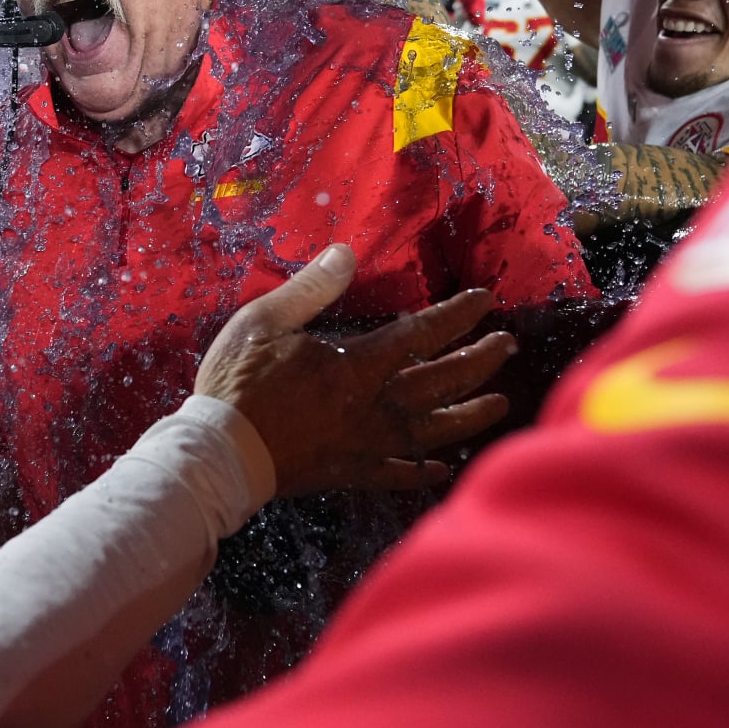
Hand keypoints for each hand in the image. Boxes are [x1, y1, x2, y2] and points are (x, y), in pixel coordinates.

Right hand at [195, 245, 513, 496]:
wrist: (221, 455)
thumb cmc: (238, 383)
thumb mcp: (264, 322)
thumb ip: (310, 289)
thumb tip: (346, 253)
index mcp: (356, 366)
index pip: (420, 335)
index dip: (456, 316)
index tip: (486, 300)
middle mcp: (372, 406)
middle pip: (438, 382)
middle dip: (477, 361)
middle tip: (507, 344)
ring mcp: (365, 444)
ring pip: (431, 429)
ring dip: (468, 415)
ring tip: (500, 403)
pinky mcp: (350, 472)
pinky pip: (397, 474)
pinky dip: (422, 472)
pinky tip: (441, 468)